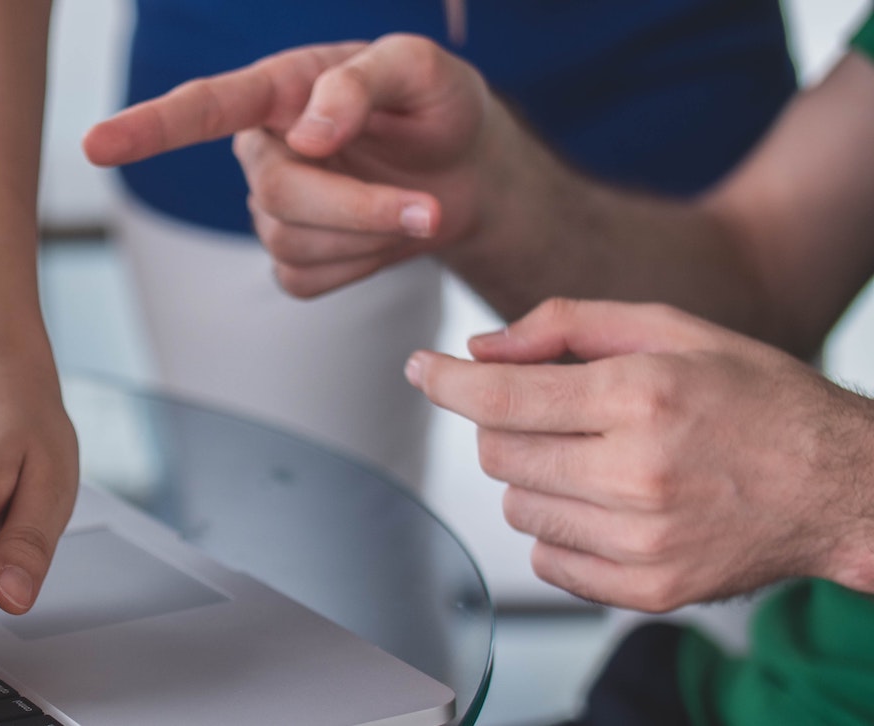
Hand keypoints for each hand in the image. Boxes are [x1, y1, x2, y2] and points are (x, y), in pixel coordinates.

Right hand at [85, 35, 508, 297]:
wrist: (469, 171)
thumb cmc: (436, 105)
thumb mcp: (420, 68)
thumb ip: (362, 83)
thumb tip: (308, 134)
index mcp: (279, 89)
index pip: (202, 108)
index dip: (146, 128)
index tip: (95, 145)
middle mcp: (263, 148)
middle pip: (276, 194)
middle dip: (357, 208)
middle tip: (428, 208)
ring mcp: (273, 208)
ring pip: (292, 243)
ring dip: (370, 234)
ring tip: (420, 208)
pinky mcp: (294, 259)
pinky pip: (307, 280)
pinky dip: (361, 267)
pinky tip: (383, 237)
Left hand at [405, 298, 873, 610]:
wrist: (841, 486)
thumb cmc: (756, 399)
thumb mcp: (671, 329)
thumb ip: (565, 325)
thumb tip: (479, 350)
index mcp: (641, 398)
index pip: (500, 398)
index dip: (446, 382)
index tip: (421, 369)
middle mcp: (638, 474)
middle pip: (498, 453)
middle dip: (507, 424)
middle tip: (556, 412)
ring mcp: (642, 541)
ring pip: (516, 507)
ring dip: (535, 478)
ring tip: (597, 458)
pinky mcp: (648, 590)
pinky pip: (548, 560)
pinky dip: (559, 531)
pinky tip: (608, 504)